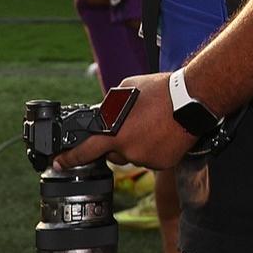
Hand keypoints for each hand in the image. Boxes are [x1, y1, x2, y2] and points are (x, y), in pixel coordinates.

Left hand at [54, 72, 189, 171]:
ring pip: (134, 155)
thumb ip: (112, 106)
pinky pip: (152, 159)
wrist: (193, 99)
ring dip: (139, 144)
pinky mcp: (162, 163)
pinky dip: (155, 149)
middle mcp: (128, 150)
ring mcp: (146, 159)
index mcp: (115, 133)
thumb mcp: (127, 89)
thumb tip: (107, 113)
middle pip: (114, 153)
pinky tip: (164, 133)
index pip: (85, 151)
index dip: (69, 159)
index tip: (59, 163)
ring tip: (154, 125)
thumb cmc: (161, 90)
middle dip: (118, 143)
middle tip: (135, 125)